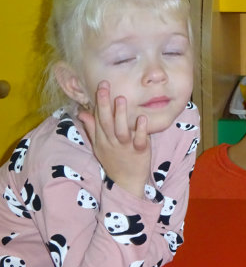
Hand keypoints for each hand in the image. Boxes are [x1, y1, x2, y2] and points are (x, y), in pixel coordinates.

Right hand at [78, 80, 150, 196]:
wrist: (126, 182)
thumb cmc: (113, 160)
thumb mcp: (99, 145)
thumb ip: (92, 128)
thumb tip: (82, 112)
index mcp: (102, 139)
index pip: (98, 118)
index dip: (99, 101)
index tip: (100, 85)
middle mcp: (111, 141)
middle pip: (106, 121)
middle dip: (104, 103)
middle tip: (104, 86)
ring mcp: (125, 147)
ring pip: (121, 130)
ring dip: (121, 114)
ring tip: (121, 98)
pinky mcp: (139, 151)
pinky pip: (140, 140)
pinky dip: (141, 130)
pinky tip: (143, 118)